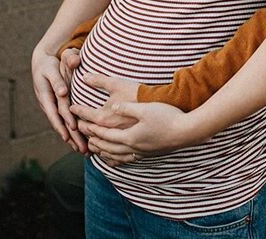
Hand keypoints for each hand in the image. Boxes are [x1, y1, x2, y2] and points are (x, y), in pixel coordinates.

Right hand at [31, 46, 87, 153]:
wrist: (41, 63)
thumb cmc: (49, 64)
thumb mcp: (51, 68)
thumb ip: (58, 78)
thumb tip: (63, 92)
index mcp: (45, 95)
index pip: (55, 111)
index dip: (63, 121)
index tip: (74, 130)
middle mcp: (48, 105)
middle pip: (60, 123)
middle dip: (71, 137)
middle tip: (82, 149)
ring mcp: (51, 108)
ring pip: (62, 126)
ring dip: (72, 139)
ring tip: (84, 152)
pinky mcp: (56, 108)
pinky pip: (64, 122)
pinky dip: (72, 133)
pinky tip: (81, 143)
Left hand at [71, 74, 196, 165]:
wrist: (186, 131)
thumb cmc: (167, 116)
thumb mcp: (145, 108)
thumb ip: (127, 107)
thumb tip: (113, 104)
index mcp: (129, 135)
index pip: (104, 133)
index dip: (90, 127)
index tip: (79, 121)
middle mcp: (132, 147)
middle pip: (106, 146)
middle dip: (92, 140)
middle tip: (81, 134)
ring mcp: (140, 152)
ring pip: (115, 156)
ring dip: (102, 152)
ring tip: (92, 148)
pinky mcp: (147, 154)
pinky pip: (126, 160)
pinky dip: (116, 160)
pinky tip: (114, 159)